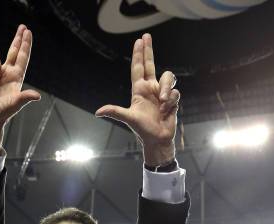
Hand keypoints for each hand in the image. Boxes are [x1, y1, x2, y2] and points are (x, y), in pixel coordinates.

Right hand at [0, 24, 40, 155]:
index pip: (22, 57)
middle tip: (22, 27)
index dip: (25, 44)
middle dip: (17, 39)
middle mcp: (7, 73)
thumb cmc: (3, 112)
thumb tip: (37, 96)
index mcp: (16, 77)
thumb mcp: (15, 104)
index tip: (28, 32)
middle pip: (13, 51)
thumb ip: (25, 97)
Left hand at [95, 33, 179, 165]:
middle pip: (150, 64)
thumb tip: (98, 112)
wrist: (158, 139)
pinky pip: (175, 92)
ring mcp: (161, 93)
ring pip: (168, 78)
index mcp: (139, 90)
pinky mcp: (172, 98)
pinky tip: (167, 110)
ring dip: (165, 89)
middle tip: (146, 36)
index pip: (138, 68)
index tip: (139, 41)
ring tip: (162, 103)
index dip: (138, 55)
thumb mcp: (128, 118)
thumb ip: (115, 112)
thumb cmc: (142, 130)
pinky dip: (171, 101)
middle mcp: (150, 88)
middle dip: (149, 50)